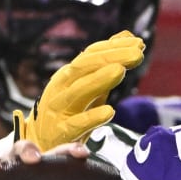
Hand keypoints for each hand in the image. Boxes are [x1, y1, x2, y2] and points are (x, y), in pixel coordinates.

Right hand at [12, 31, 144, 148]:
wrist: (42, 143)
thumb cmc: (69, 112)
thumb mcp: (89, 86)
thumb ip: (107, 65)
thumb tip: (127, 37)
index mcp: (69, 74)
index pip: (92, 55)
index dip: (114, 47)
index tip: (138, 44)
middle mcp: (62, 87)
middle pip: (85, 67)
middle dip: (112, 57)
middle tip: (137, 53)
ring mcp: (59, 109)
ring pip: (79, 91)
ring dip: (100, 79)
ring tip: (121, 70)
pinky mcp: (61, 132)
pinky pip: (76, 124)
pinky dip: (92, 117)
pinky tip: (109, 112)